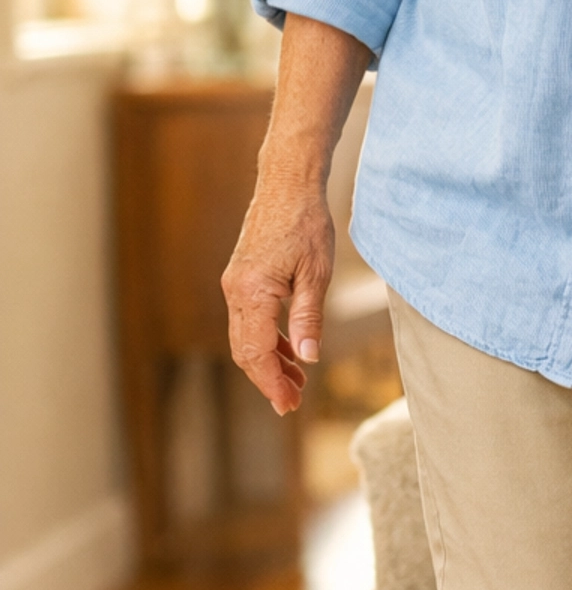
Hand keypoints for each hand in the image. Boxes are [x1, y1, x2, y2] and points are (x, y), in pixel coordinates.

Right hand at [223, 176, 335, 415]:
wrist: (288, 184)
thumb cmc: (307, 223)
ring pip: (246, 337)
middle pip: (245, 350)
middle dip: (268, 379)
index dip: (272, 383)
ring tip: (297, 382)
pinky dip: (268, 339)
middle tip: (293, 402)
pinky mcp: (242, 278)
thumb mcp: (317, 274)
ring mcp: (235, 284)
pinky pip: (250, 320)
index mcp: (252, 292)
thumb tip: (309, 360)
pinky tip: (291, 351)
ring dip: (269, 362)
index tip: (289, 405)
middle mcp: (236, 291)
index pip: (257, 352)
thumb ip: (309, 318)